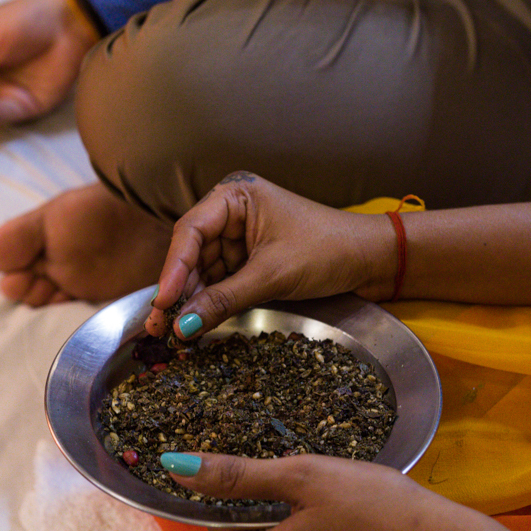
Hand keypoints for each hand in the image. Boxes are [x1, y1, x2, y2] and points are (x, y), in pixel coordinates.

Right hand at [146, 172, 398, 338]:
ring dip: (190, 302)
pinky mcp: (249, 262)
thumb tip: (183, 326)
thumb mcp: (273, 275)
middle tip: (159, 326)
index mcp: (236, 197)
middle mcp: (232, 214)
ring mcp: (239, 239)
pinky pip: (220, 283)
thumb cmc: (329, 249)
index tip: (165, 301)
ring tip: (172, 333)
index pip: (191, 231)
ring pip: (203, 272)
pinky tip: (194, 324)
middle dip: (178, 291)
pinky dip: (209, 304)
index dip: (173, 269)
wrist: (371, 260)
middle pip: (191, 254)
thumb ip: (224, 299)